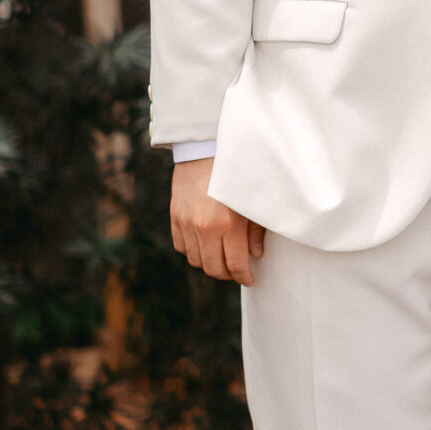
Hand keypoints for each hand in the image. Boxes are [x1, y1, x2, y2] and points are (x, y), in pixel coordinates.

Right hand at [170, 158, 265, 285]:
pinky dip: (193, 251)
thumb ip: (255, 231)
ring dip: (210, 263)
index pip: (234, 265)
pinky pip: (181, 247)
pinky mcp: (175, 217)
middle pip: (213, 268)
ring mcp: (186, 224)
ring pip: (196, 260)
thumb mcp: (252, 202)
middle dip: (227, 274)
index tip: (250, 279)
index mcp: (227, 225)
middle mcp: (204, 228)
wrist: (205, 151)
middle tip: (236, 271)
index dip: (244, 276)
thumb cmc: (236, 175)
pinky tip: (205, 245)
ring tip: (222, 257)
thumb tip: (255, 255)